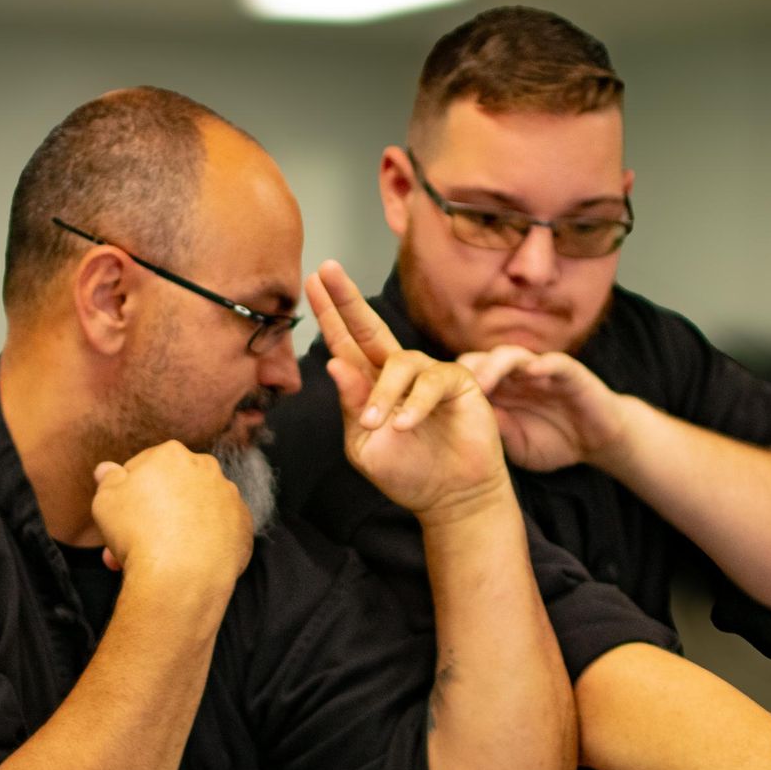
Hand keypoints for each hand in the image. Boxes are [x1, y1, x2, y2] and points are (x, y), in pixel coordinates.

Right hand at [91, 441, 253, 586]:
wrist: (181, 575)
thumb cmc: (137, 533)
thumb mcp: (105, 500)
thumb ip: (108, 479)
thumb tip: (107, 469)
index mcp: (172, 454)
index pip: (145, 467)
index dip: (129, 493)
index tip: (121, 517)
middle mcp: (206, 468)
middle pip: (172, 489)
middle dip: (152, 513)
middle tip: (132, 542)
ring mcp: (229, 497)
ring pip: (195, 511)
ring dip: (177, 528)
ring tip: (155, 558)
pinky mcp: (243, 526)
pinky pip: (218, 532)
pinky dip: (204, 543)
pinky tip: (186, 560)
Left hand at [308, 261, 507, 517]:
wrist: (450, 498)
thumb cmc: (407, 473)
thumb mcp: (365, 445)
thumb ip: (351, 405)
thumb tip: (333, 363)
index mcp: (370, 385)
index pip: (345, 344)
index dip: (329, 314)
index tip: (311, 283)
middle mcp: (397, 372)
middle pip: (369, 328)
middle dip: (347, 299)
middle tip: (328, 271)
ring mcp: (428, 374)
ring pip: (398, 363)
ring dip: (383, 393)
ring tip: (376, 425)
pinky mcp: (458, 383)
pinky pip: (432, 382)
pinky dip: (414, 404)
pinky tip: (403, 426)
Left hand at [456, 346, 625, 473]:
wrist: (598, 442)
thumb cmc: (554, 443)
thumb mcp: (517, 445)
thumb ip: (497, 432)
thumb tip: (465, 425)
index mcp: (498, 392)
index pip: (465, 379)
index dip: (446, 386)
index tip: (426, 401)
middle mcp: (514, 376)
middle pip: (480, 361)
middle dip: (463, 371)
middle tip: (444, 389)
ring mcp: (540, 371)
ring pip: (510, 356)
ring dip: (494, 366)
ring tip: (481, 384)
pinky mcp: (569, 372)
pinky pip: (554, 361)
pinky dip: (543, 364)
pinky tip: (532, 371)